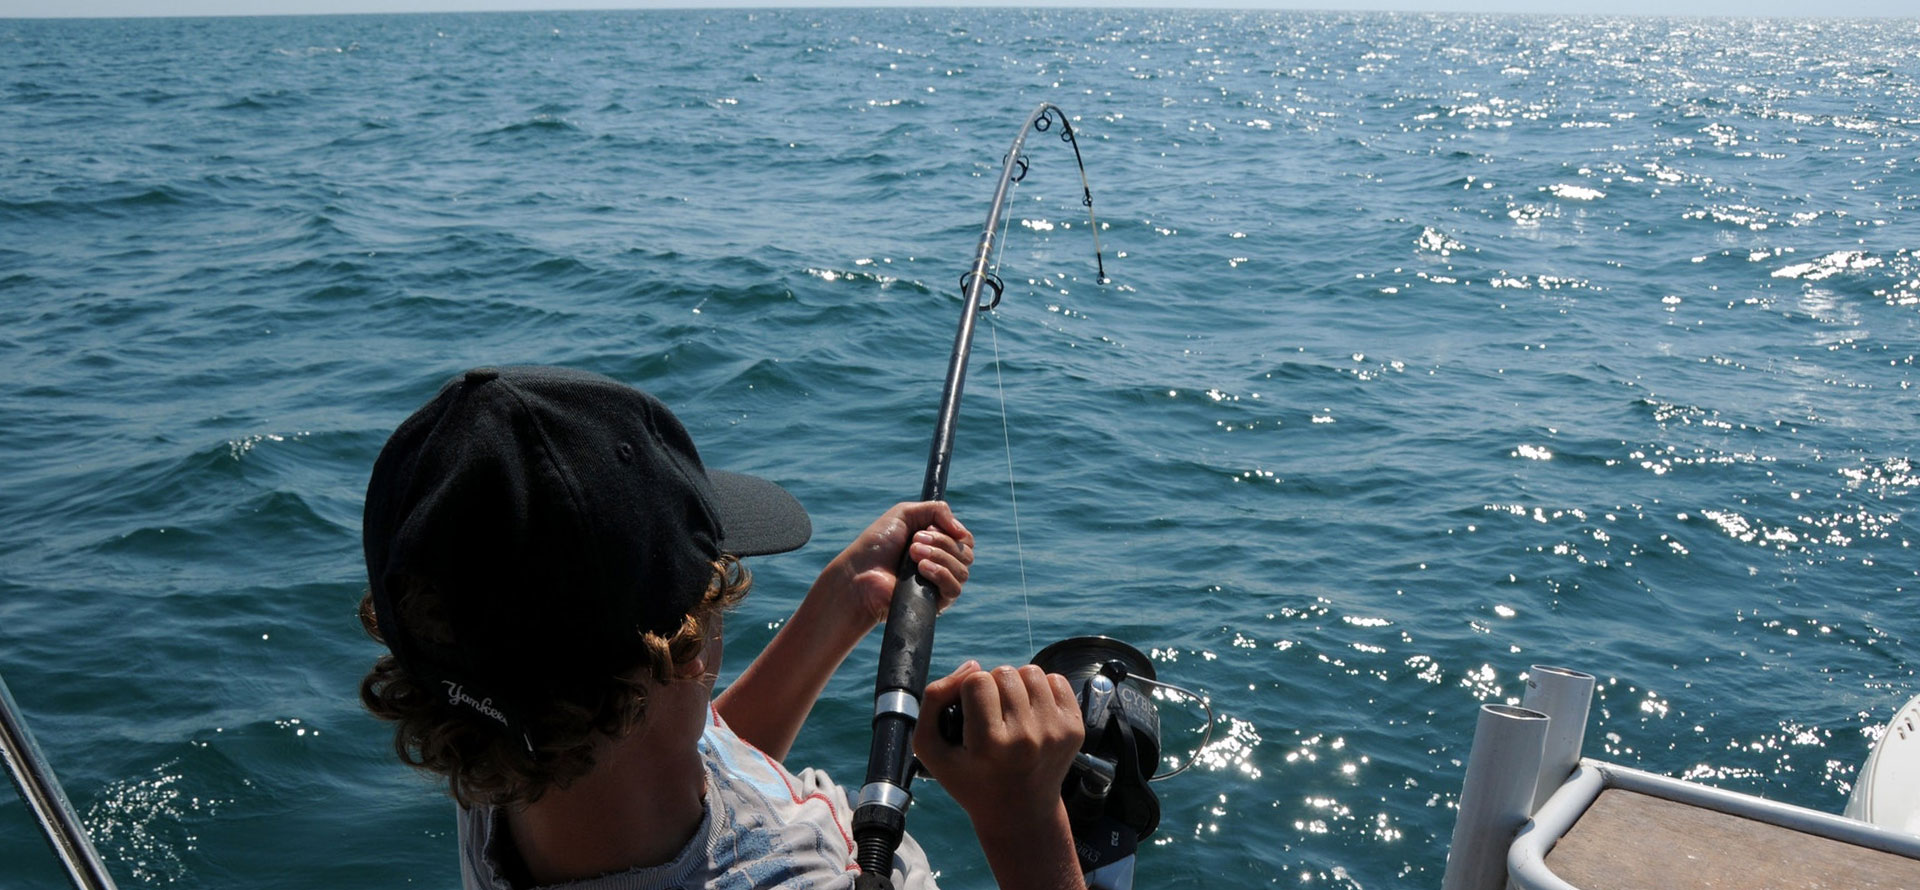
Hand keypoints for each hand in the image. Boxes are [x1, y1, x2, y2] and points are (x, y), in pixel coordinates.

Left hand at [813, 501, 972, 628]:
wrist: (859, 573)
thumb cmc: (877, 544)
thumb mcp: (905, 513)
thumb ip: (937, 510)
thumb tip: (961, 531)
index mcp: (938, 545)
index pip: (965, 540)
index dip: (952, 531)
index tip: (929, 527)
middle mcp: (943, 565)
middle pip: (966, 553)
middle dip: (941, 542)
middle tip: (914, 542)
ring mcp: (940, 585)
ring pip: (962, 571)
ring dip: (939, 556)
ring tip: (912, 553)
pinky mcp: (935, 603)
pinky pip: (954, 589)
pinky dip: (941, 574)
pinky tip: (922, 568)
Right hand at [914, 661, 1084, 821]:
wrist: (1018, 812)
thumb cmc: (969, 778)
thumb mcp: (931, 749)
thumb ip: (934, 700)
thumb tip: (972, 665)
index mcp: (990, 744)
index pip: (977, 681)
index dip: (968, 691)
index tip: (970, 715)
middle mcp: (1026, 738)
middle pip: (1005, 672)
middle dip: (993, 687)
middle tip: (991, 716)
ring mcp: (1055, 733)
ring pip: (1031, 672)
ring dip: (1017, 685)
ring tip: (1011, 712)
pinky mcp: (1074, 729)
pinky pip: (1057, 680)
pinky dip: (1041, 690)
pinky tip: (1032, 714)